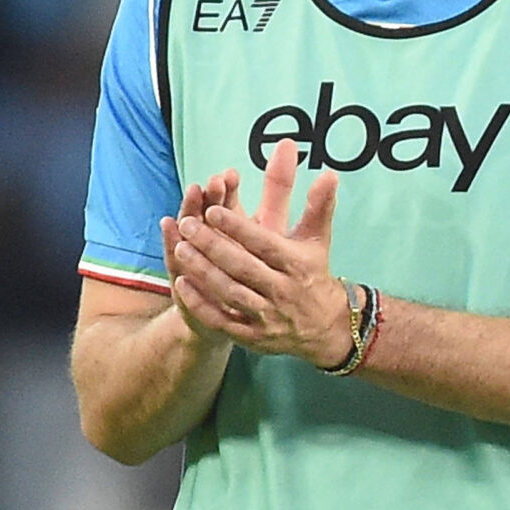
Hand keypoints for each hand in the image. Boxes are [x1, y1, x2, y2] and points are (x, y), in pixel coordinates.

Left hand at [166, 142, 348, 365]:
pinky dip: (202, 304)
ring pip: (230, 292)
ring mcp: (268, 315)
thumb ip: (319, 206)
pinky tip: (182, 283)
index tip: (213, 209)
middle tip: (187, 223)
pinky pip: (223, 320)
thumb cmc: (313, 273)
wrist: (325, 327)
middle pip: (242, 266)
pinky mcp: (253, 336)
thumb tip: (329, 173)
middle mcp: (283, 290)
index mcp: (297, 264)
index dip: (238, 227)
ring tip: (180, 248)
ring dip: (203, 271)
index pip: (264, 243)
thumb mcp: (318, 240)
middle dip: (212, 245)